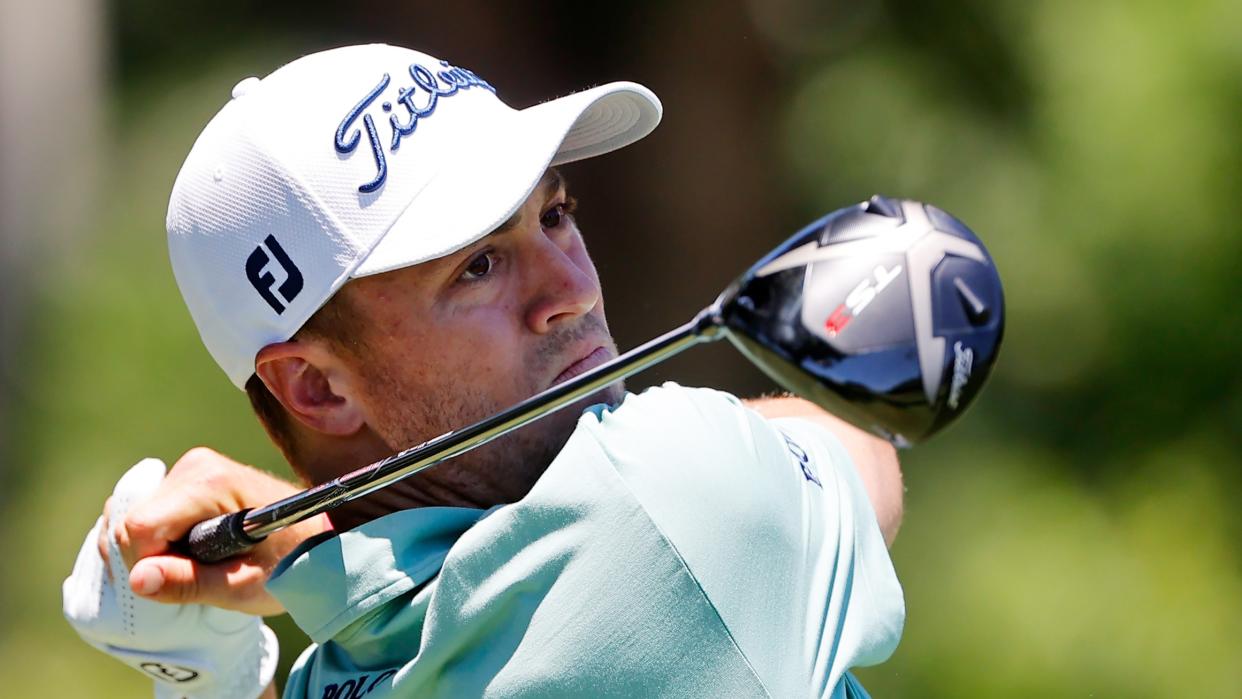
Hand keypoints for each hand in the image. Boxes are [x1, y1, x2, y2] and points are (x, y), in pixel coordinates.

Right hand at [100, 447, 327, 615]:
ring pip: (136, 520)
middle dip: (156, 558)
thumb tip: (137, 580)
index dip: (153, 564)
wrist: (322, 536)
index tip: (191, 578)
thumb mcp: (244, 585)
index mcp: (210, 483)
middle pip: (133, 522)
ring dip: (160, 552)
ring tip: (208, 560)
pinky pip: (148, 516)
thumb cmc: (292, 561)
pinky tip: (196, 550)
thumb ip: (190, 582)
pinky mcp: (187, 480)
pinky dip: (162, 542)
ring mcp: (190, 469)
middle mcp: (195, 466)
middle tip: (207, 571)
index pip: (139, 528)